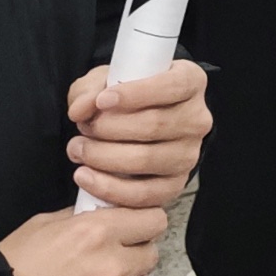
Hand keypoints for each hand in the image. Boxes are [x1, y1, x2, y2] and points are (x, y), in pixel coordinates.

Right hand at [0, 205, 167, 275]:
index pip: (153, 218)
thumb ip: (83, 214)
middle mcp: (109, 261)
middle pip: (152, 250)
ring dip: (130, 272)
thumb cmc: (16, 261)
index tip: (135, 221)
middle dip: (140, 247)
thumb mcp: (47, 223)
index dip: (144, 219)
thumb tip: (103, 209)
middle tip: (122, 246)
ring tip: (106, 269)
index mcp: (97, 230)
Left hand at [62, 56, 208, 211]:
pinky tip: (85, 176)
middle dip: (109, 128)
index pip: (174, 86)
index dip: (137, 94)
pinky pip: (143, 193)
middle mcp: (197, 119)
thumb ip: (90, 91)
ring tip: (78, 149)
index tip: (103, 100)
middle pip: (155, 125)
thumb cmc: (122, 100)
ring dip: (103, 156)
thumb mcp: (105, 83)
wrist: (132, 129)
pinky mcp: (175, 185)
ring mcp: (189, 155)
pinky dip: (108, 188)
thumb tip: (80, 110)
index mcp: (191, 82)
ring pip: (146, 159)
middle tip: (83, 127)